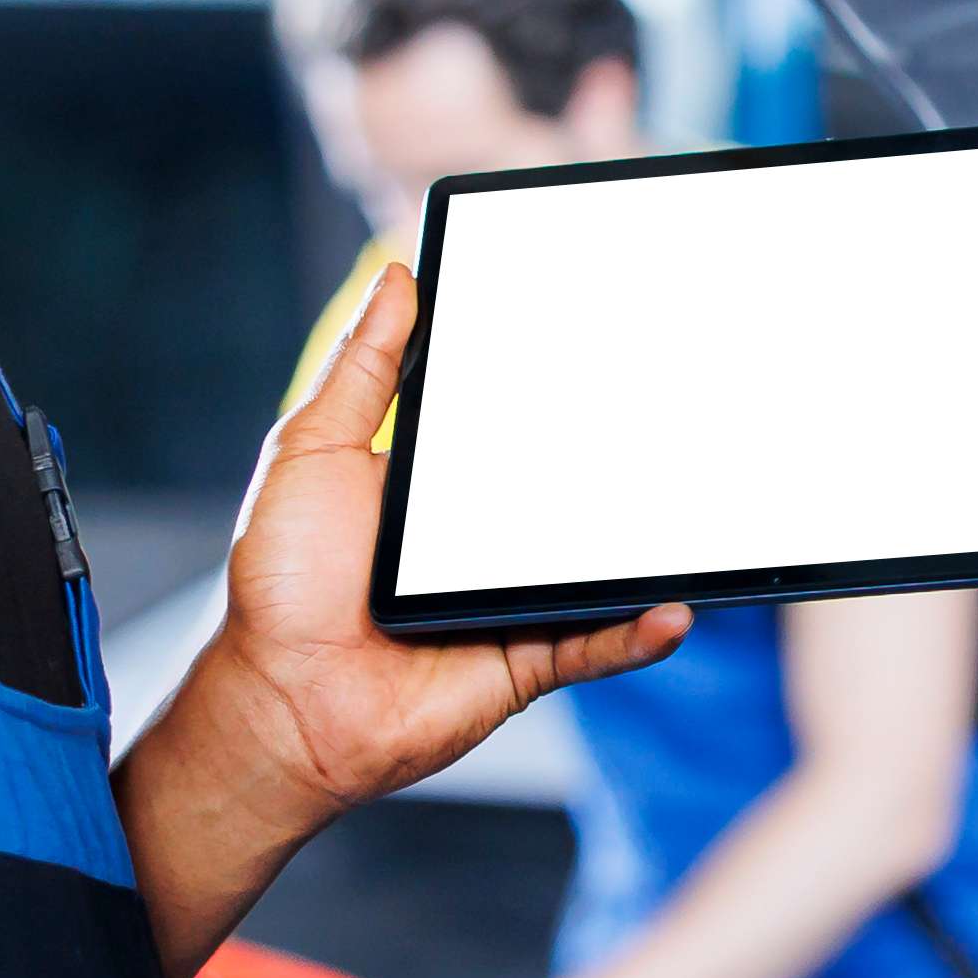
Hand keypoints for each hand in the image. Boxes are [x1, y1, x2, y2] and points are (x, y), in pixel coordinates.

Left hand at [181, 265, 686, 826]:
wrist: (281, 700)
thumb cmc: (281, 581)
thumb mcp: (312, 449)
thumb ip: (362, 369)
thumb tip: (397, 277)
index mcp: (440, 485)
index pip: (514, 424)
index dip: (556, 384)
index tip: (610, 335)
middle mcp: (484, 541)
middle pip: (571, 490)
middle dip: (624, 456)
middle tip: (680, 409)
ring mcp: (511, 600)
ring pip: (597, 567)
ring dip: (647, 547)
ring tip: (696, 507)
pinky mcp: (526, 660)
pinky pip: (597, 643)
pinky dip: (637, 630)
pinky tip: (673, 608)